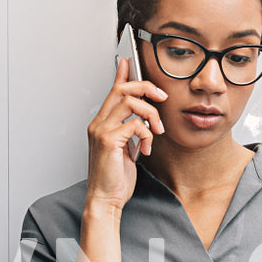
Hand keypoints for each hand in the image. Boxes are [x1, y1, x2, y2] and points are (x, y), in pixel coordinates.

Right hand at [84, 58, 168, 211]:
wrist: (105, 200)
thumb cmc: (115, 179)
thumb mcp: (126, 149)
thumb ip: (131, 132)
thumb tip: (142, 121)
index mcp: (102, 123)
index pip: (112, 91)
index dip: (121, 74)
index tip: (128, 61)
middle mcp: (99, 123)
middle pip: (122, 89)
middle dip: (146, 88)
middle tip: (162, 98)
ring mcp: (101, 131)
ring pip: (130, 102)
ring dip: (151, 113)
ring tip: (158, 130)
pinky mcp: (109, 141)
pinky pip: (135, 124)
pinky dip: (147, 135)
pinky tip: (147, 149)